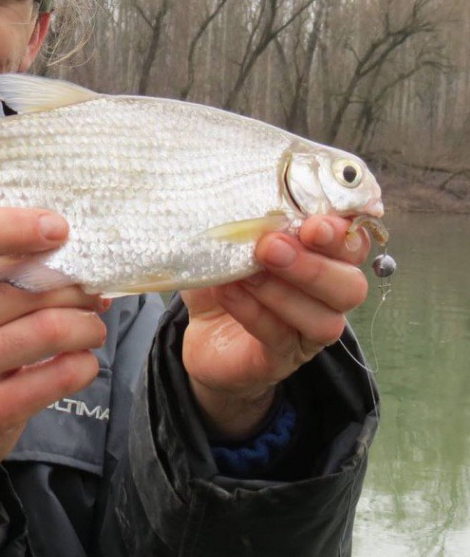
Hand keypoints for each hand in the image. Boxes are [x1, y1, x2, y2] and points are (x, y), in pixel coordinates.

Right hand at [0, 208, 106, 538]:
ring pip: (50, 327)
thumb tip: (65, 245)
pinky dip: (84, 363)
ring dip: (87, 324)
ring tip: (89, 327)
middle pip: (28, 287)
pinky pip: (60, 374)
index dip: (12, 225)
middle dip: (76, 286)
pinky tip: (79, 360)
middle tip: (91, 291)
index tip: (59, 228)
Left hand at [182, 215, 370, 439]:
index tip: (312, 222)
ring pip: (325, 320)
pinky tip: (229, 292)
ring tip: (246, 273)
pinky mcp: (280, 359)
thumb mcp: (231, 243)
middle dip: (315, 265)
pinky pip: (279, 337)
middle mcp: (326, 298)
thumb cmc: (225, 278)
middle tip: (271, 246)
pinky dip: (253, 311)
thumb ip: (244, 221)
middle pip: (351, 286)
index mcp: (324, 258)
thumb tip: (236, 196)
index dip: (342, 233)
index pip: (353, 244)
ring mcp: (307, 334)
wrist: (203, 336)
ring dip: (284, 291)